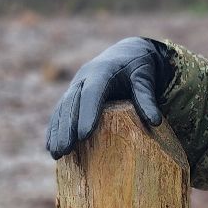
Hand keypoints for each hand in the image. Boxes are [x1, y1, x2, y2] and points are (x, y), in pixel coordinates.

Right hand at [44, 37, 173, 158]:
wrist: (126, 53)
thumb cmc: (138, 67)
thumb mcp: (145, 78)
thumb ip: (147, 98)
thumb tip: (155, 122)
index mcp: (103, 70)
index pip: (92, 92)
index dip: (87, 113)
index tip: (84, 136)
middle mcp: (84, 77)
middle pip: (72, 103)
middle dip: (66, 128)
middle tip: (64, 151)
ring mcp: (75, 85)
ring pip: (63, 108)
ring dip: (57, 131)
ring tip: (56, 154)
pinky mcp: (72, 93)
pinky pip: (60, 111)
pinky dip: (55, 128)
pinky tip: (52, 147)